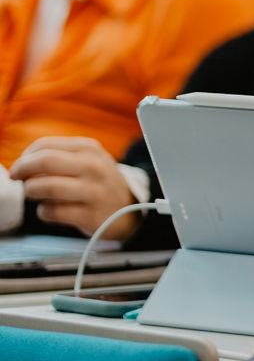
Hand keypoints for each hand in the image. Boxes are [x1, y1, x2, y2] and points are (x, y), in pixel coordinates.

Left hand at [12, 136, 138, 238]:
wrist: (128, 209)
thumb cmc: (97, 183)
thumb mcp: (87, 160)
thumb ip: (58, 157)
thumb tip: (21, 166)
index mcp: (90, 149)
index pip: (45, 145)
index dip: (25, 157)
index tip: (21, 167)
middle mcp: (94, 167)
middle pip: (45, 161)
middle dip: (22, 170)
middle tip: (18, 179)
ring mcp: (94, 192)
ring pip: (45, 187)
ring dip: (31, 191)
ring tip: (35, 194)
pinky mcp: (90, 215)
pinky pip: (51, 212)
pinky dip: (43, 212)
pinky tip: (52, 210)